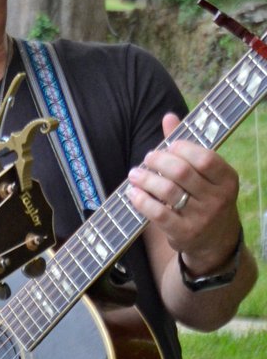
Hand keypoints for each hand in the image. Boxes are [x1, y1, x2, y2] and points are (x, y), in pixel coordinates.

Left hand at [127, 113, 241, 271]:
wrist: (215, 241)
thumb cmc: (205, 197)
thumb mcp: (205, 174)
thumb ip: (187, 146)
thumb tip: (168, 117)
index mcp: (227, 178)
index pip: (205, 157)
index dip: (182, 148)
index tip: (167, 147)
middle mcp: (218, 198)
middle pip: (182, 172)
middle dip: (158, 161)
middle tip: (146, 159)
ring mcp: (201, 217)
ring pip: (167, 192)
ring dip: (145, 180)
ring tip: (134, 174)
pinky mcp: (183, 233)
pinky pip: (157, 213)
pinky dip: (141, 200)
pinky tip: (132, 193)